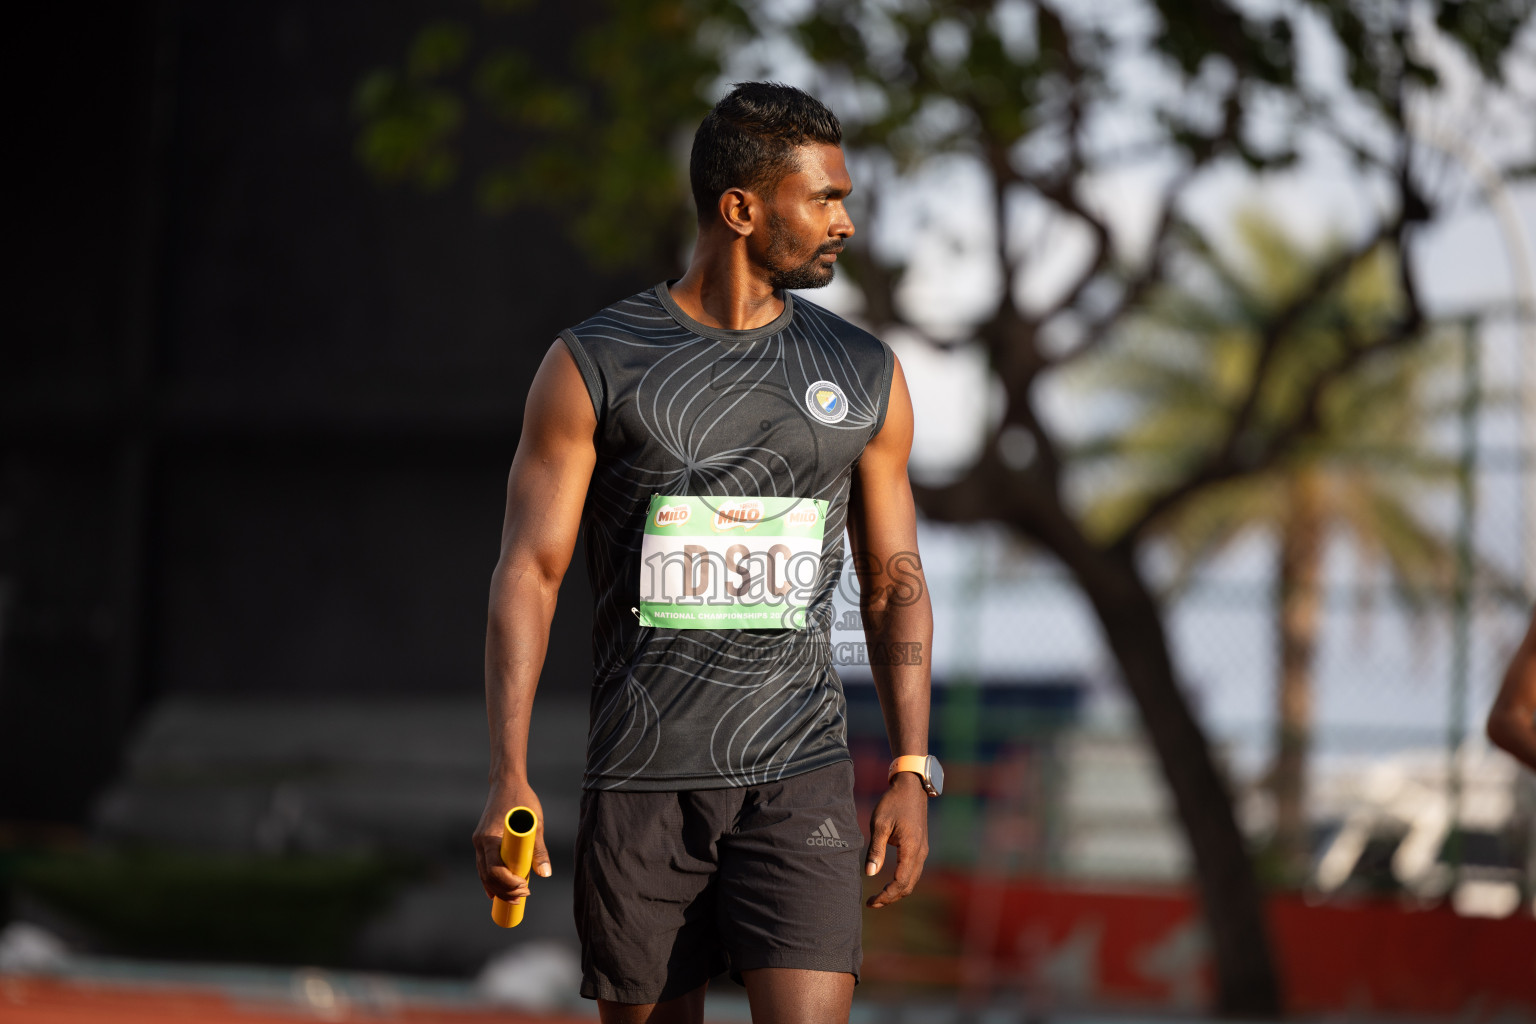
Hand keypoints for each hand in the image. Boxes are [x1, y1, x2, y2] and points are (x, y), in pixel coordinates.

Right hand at [472, 781, 550, 901]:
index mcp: (489, 838)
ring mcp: (479, 842)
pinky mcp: (482, 841)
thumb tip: (545, 874)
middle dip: (504, 891)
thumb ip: (539, 849)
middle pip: (487, 876)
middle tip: (525, 896)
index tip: (526, 887)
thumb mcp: (535, 823)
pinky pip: (484, 866)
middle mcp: (479, 842)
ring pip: (484, 873)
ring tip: (517, 897)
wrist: (506, 781)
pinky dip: (491, 880)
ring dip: (498, 888)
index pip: (494, 870)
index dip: (509, 884)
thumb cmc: (522, 799)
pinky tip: (499, 892)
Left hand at [864, 771, 928, 908]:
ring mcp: (923, 850)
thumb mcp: (880, 824)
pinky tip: (889, 881)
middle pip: (908, 886)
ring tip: (878, 895)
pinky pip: (913, 871)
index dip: (886, 895)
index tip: (871, 901)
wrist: (912, 787)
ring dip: (897, 891)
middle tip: (872, 902)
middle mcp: (920, 853)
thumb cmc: (893, 803)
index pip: (900, 882)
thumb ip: (876, 850)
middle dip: (891, 897)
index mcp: (911, 849)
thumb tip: (869, 874)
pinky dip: (902, 881)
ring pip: (912, 880)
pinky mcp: (921, 847)